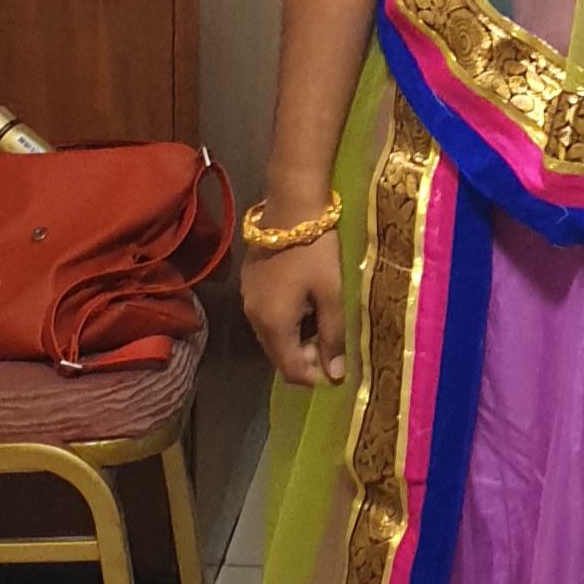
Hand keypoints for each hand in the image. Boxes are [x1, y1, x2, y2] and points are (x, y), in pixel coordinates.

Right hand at [240, 231, 346, 389]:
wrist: (290, 207)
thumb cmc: (315, 252)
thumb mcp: (331, 294)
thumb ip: (332, 336)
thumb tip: (336, 374)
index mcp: (273, 325)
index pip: (291, 370)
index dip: (314, 376)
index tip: (336, 367)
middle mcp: (253, 318)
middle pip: (278, 355)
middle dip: (304, 358)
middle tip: (331, 342)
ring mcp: (247, 300)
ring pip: (271, 336)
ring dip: (294, 338)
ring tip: (320, 321)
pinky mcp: (248, 285)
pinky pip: (265, 316)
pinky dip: (284, 320)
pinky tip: (303, 304)